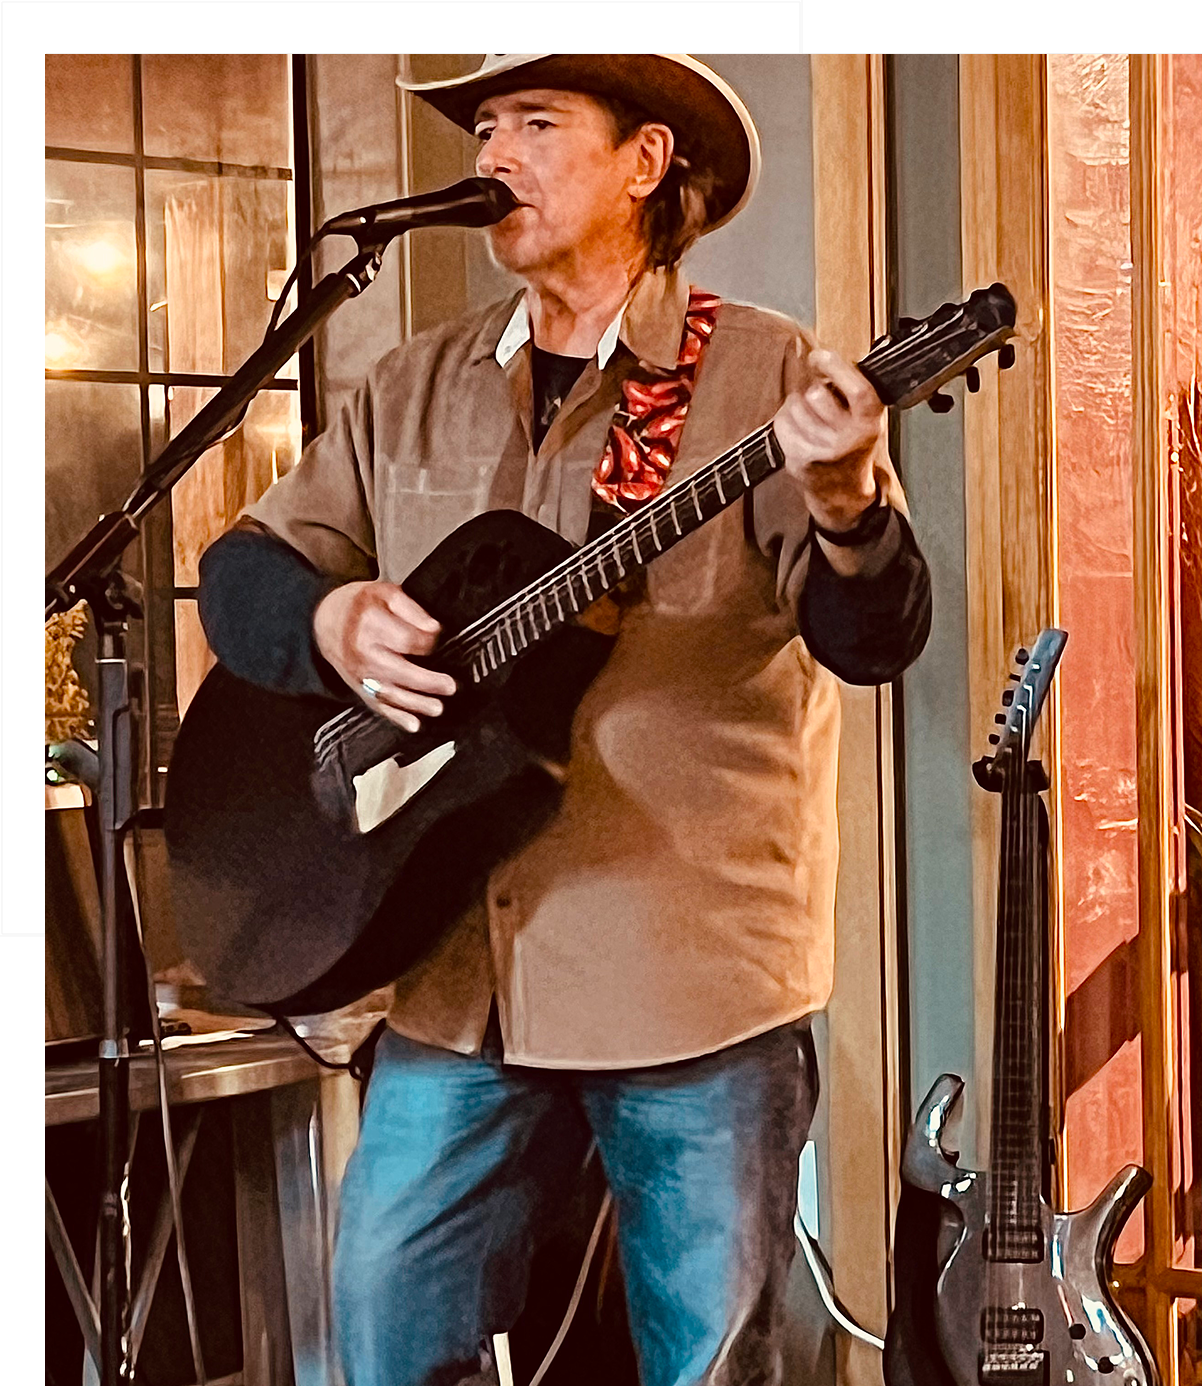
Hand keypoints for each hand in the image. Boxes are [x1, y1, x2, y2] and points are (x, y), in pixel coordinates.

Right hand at [313, 580, 456, 731]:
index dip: (428, 641)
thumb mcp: (384, 592)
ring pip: (390, 693)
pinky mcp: (360, 688)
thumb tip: (432, 628)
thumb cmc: (359, 607)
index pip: (407, 639)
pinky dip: (396, 717)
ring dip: (416, 704)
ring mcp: (360, 674)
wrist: (326, 621)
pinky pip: (378, 706)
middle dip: (427, 681)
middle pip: (399, 671)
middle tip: (449, 686)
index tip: (436, 638)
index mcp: (370, 624)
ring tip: (437, 707)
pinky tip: (413, 724)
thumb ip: (411, 608)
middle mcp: (363, 652)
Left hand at [771, 347, 884, 531]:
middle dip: (814, 388)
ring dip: (798, 403)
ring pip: (795, 405)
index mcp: (870, 423)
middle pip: (817, 393)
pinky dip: (786, 419)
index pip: (857, 389)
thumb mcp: (868, 418)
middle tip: (820, 397)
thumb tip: (820, 356)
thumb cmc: (854, 445)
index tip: (820, 355)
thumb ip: (853, 389)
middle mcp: (847, 438)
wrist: (843, 491)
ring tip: (810, 415)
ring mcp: (821, 451)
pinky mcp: (799, 459)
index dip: (835, 366)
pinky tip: (798, 427)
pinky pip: (781, 422)